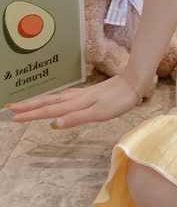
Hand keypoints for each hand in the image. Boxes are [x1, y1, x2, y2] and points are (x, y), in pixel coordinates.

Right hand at [6, 71, 145, 129]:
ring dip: (40, 101)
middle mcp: (77, 98)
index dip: (31, 114)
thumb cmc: (120, 100)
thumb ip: (76, 118)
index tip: (14, 117)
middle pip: (49, 102)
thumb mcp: (99, 113)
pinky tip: (58, 99)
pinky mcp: (91, 93)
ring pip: (56, 98)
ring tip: (27, 104)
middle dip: (29, 106)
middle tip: (11, 108)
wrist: (135, 82)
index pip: (49, 110)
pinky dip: (56, 98)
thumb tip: (53, 124)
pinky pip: (66, 96)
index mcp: (76, 104)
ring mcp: (83, 94)